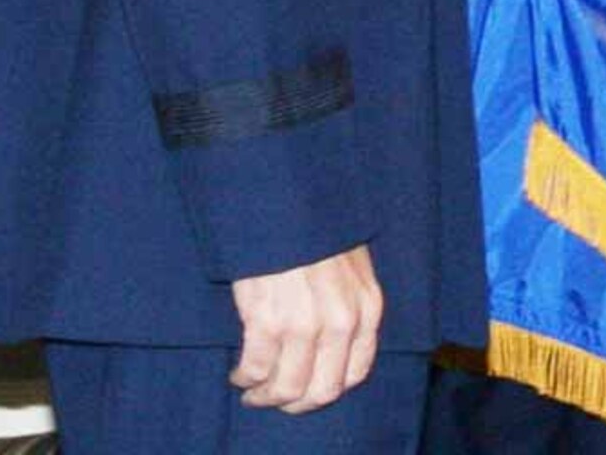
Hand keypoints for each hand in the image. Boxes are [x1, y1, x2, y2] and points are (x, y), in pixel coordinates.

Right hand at [229, 244, 381, 412]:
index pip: (355, 373)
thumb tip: (337, 345)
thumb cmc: (317, 232)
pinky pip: (254, 370)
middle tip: (275, 397)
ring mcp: (304, 324)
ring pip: (287, 389)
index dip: (327, 389)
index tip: (308, 389)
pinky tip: (238, 372)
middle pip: (322, 391)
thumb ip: (352, 306)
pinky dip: (244, 378)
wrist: (286, 203)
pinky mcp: (267, 321)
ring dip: (265, 396)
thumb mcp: (354, 267)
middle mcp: (341, 321)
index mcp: (367, 307)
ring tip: (252, 389)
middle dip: (296, 402)